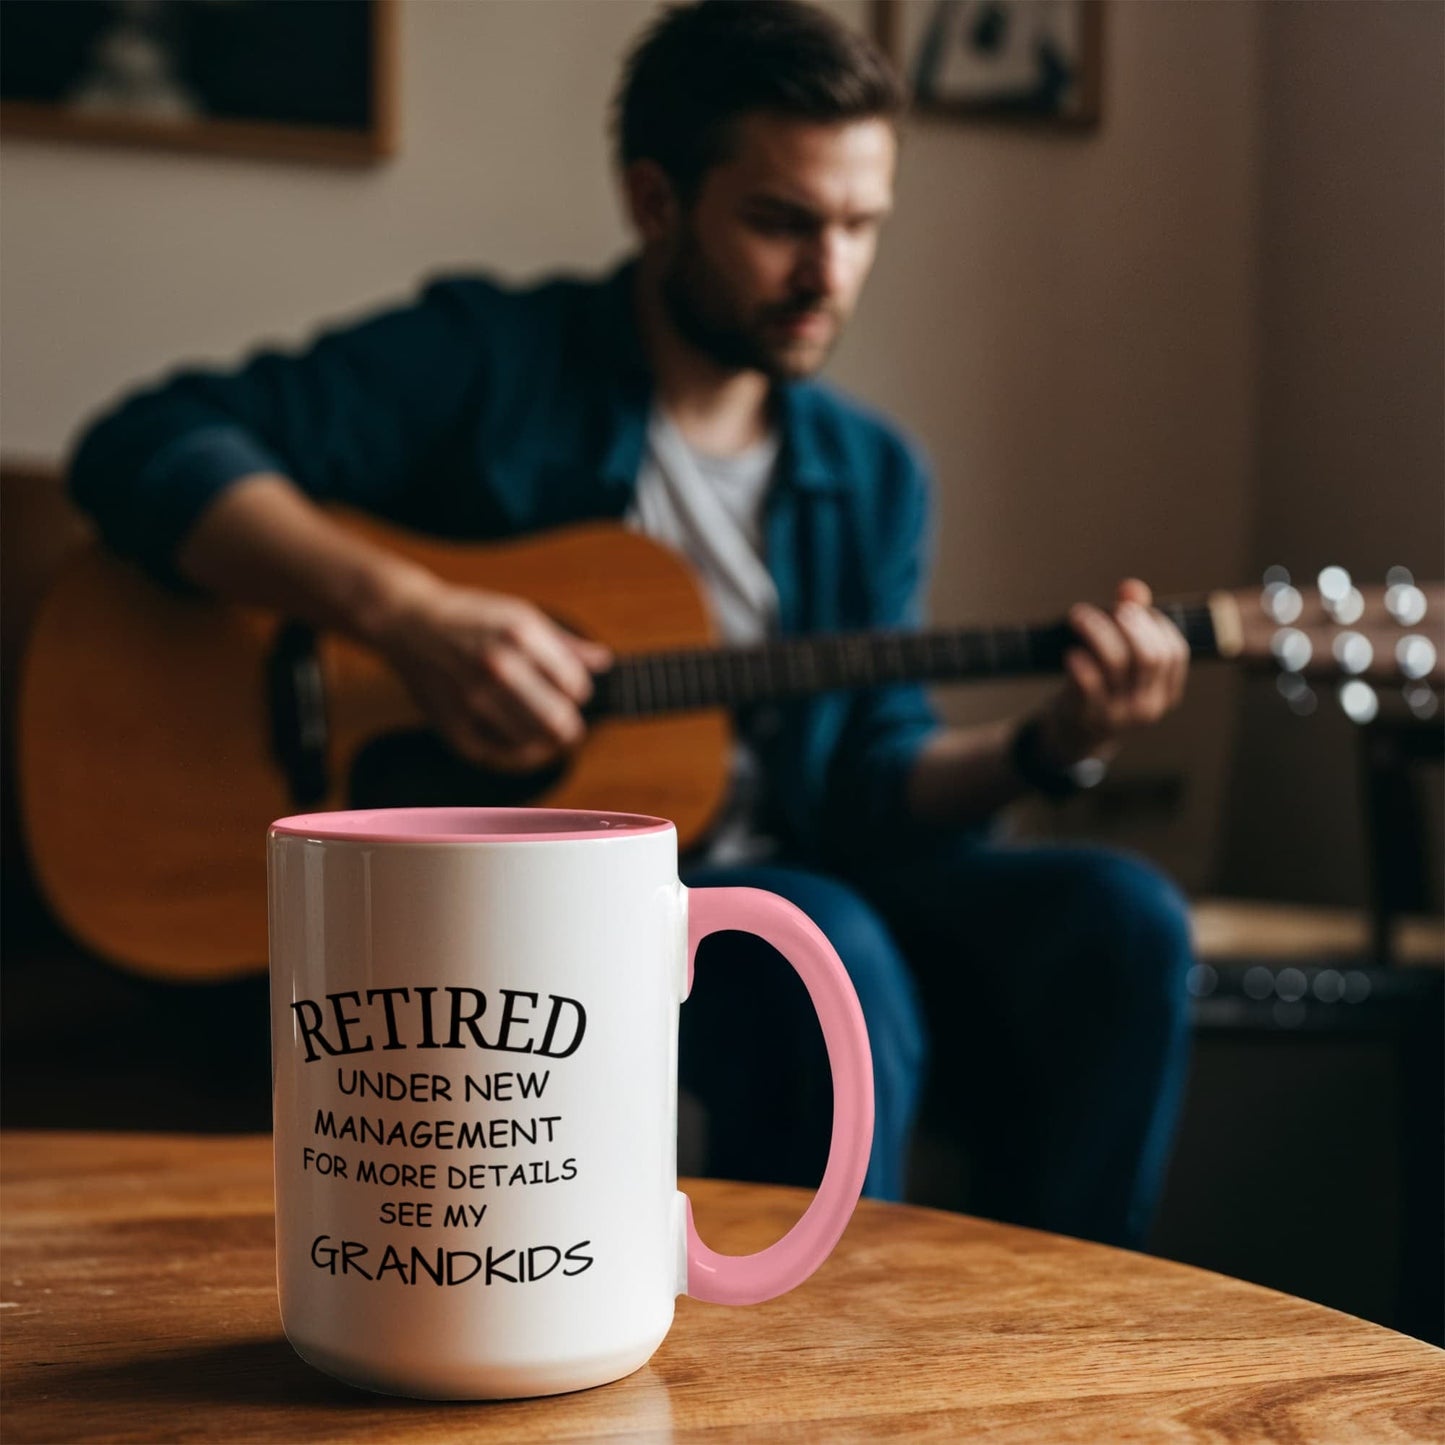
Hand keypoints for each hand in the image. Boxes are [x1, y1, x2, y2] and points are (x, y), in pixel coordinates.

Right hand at [367, 569, 611, 773]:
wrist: (408, 623)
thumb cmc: (470, 617)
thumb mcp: (520, 613)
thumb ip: (565, 643)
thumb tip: (604, 662)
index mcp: (520, 634)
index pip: (576, 686)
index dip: (578, 692)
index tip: (569, 691)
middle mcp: (498, 666)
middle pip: (559, 722)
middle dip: (570, 727)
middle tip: (567, 725)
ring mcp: (474, 699)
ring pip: (534, 744)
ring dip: (547, 744)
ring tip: (544, 735)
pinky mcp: (454, 725)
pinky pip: (502, 757)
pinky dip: (520, 757)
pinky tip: (523, 746)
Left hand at [1036, 579, 1188, 767]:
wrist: (1076, 737)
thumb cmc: (1103, 689)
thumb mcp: (1123, 663)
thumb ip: (1132, 623)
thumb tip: (1130, 587)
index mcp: (1166, 693)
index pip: (1174, 652)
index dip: (1154, 624)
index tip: (1131, 610)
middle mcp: (1148, 705)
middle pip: (1149, 656)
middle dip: (1129, 624)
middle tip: (1109, 609)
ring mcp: (1118, 714)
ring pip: (1116, 663)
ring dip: (1097, 631)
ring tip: (1079, 616)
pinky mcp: (1087, 716)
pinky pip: (1087, 683)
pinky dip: (1079, 661)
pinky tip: (1071, 651)